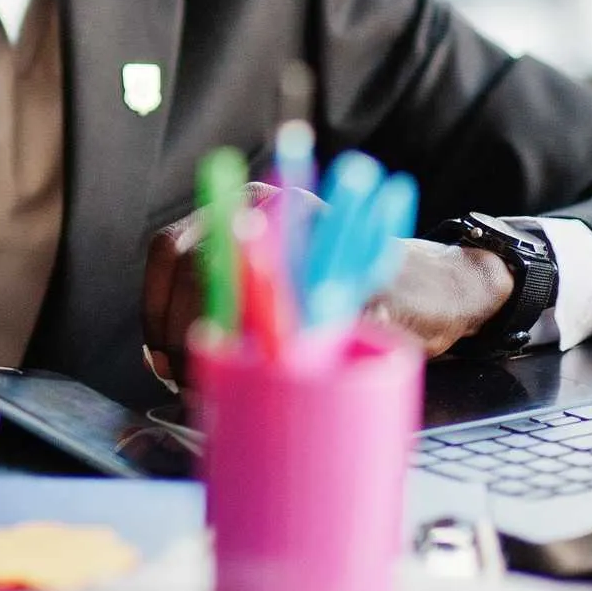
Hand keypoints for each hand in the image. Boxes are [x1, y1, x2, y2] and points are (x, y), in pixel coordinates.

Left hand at [141, 186, 516, 383]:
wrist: (436, 290)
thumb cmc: (348, 296)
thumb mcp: (281, 286)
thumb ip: (224, 301)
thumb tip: (161, 353)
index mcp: (248, 208)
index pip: (170, 250)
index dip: (155, 310)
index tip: (159, 357)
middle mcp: (276, 212)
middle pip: (194, 273)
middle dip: (181, 337)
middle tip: (192, 380)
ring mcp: (316, 244)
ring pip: (238, 299)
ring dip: (226, 353)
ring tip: (236, 382)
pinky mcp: (354, 284)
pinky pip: (300, 326)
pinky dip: (280, 361)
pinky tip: (280, 378)